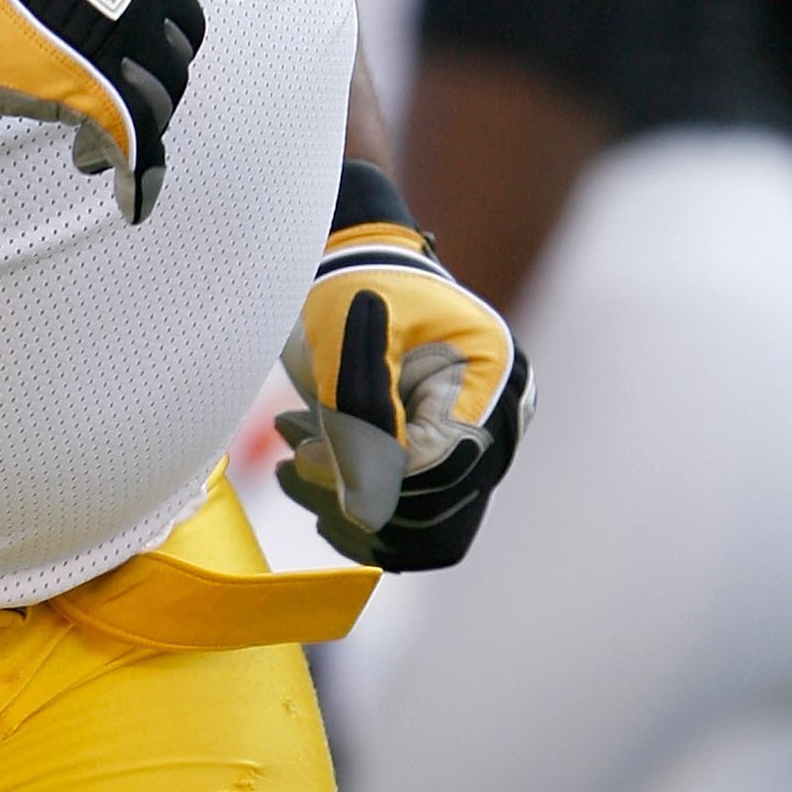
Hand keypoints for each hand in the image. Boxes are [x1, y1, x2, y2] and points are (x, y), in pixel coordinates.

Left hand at [276, 161, 532, 569]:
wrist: (350, 267)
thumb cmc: (349, 286)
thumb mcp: (347, 338)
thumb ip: (359, 417)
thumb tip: (363, 510)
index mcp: (490, 372)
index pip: (438, 462)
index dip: (371, 471)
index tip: (305, 454)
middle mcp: (497, 418)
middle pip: (436, 504)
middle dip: (357, 492)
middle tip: (293, 458)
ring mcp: (474, 444)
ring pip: (423, 525)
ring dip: (351, 509)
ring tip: (294, 461)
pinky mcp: (444, 463)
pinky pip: (411, 518)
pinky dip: (357, 509)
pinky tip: (311, 474)